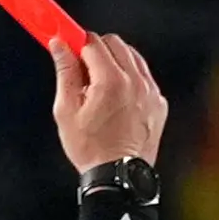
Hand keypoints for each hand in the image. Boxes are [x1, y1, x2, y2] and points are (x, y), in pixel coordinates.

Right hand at [52, 32, 166, 173]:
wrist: (118, 178)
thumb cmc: (91, 149)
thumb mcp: (67, 110)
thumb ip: (65, 72)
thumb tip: (59, 44)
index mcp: (111, 81)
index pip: (93, 42)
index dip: (77, 42)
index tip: (68, 44)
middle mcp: (135, 82)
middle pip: (115, 43)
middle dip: (97, 49)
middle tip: (83, 69)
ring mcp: (151, 92)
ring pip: (133, 57)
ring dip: (115, 61)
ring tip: (101, 85)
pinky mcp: (159, 103)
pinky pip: (145, 77)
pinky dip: (131, 78)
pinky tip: (118, 98)